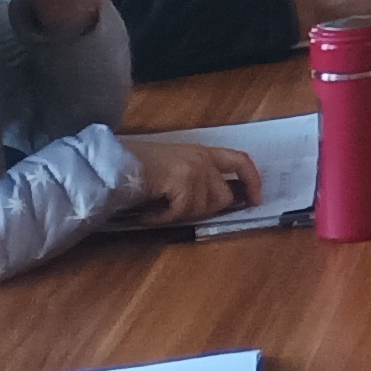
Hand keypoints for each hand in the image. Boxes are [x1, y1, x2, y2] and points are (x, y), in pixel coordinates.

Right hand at [111, 137, 260, 227]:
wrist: (113, 163)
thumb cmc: (138, 166)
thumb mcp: (175, 167)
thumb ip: (200, 178)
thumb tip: (227, 201)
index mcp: (204, 152)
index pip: (241, 161)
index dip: (252, 180)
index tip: (256, 200)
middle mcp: (203, 158)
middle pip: (222, 196)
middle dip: (202, 210)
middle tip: (175, 209)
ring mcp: (194, 169)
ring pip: (201, 208)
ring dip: (178, 214)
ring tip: (156, 205)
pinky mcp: (183, 181)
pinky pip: (181, 212)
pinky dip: (163, 218)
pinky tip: (149, 212)